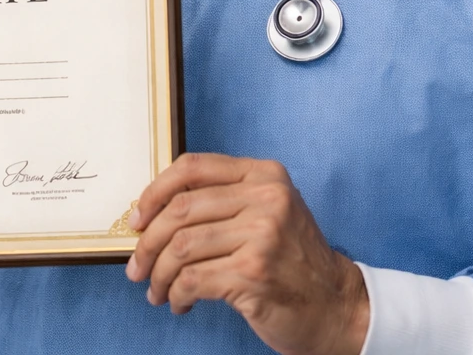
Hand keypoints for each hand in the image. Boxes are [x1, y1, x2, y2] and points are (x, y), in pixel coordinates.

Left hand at [126, 153, 368, 354]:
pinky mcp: (253, 274)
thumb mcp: (268, 213)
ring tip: (157, 291)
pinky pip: (192, 280)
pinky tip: (179, 303)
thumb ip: (223, 201)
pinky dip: (176, 294)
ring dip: (159, 275)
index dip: (154, 192)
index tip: (137, 218)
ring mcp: (262, 236)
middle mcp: (267, 198)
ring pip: (181, 248)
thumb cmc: (292, 261)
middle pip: (180, 210)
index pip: (192, 167)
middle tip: (137, 267)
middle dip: (147, 243)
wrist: (335, 305)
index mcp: (265, 175)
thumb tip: (152, 211)